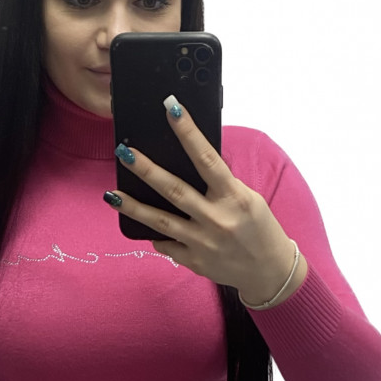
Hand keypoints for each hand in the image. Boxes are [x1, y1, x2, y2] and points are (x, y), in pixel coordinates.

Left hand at [108, 100, 306, 306]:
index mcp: (234, 197)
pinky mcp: (194, 261)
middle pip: (175, 190)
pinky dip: (154, 234)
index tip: (171, 108)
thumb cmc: (259, 228)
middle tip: (123, 152)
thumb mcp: (248, 199)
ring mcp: (203, 243)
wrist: (269, 272)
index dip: (188, 133)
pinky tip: (139, 223)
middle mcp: (216, 219)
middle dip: (146, 170)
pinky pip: (166, 244)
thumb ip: (220, 185)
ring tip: (111, 195)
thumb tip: (189, 164)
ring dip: (133, 207)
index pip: (207, 159)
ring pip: (161, 221)